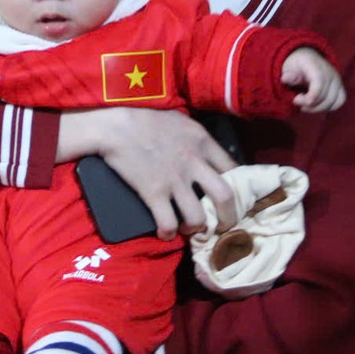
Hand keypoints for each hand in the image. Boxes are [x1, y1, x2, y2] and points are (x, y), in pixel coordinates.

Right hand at [58, 107, 238, 238]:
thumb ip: (198, 138)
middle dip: (228, 217)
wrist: (116, 127)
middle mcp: (194, 162)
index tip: (233, 198)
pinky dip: (168, 233)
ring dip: (196, 229)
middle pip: (225, 197)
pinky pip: (168, 223)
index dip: (238, 187)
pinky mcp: (154, 193)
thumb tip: (209, 153)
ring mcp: (175, 180)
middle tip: (222, 226)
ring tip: (189, 229)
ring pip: (198, 217)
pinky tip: (165, 233)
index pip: (234, 168)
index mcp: (203, 142)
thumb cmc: (146, 119)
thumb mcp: (182, 121)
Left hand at [281, 48, 346, 112]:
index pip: (319, 87)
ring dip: (317, 108)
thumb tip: (285, 78)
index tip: (295, 100)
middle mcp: (330, 73)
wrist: (307, 58)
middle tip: (297, 101)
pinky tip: (315, 105)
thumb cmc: (297, 65)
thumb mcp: (288, 67)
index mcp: (317, 67)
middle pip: (325, 98)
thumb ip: (288, 75)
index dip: (308, 99)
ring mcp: (337, 80)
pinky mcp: (340, 87)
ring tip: (305, 105)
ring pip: (333, 102)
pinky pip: (339, 101)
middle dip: (310, 105)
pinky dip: (328, 107)